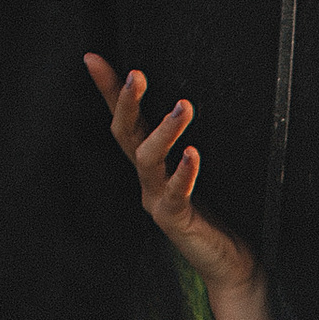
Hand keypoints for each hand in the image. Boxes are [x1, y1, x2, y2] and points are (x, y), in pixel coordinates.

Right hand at [84, 54, 259, 299]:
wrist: (226, 261)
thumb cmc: (212, 212)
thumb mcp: (195, 169)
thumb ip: (184, 141)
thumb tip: (185, 98)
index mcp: (150, 164)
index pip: (124, 120)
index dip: (109, 91)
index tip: (92, 58)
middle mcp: (147, 180)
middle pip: (126, 136)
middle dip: (126, 103)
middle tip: (136, 74)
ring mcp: (158, 200)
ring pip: (148, 161)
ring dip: (164, 132)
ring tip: (183, 107)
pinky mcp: (177, 221)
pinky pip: (175, 195)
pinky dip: (183, 173)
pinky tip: (192, 154)